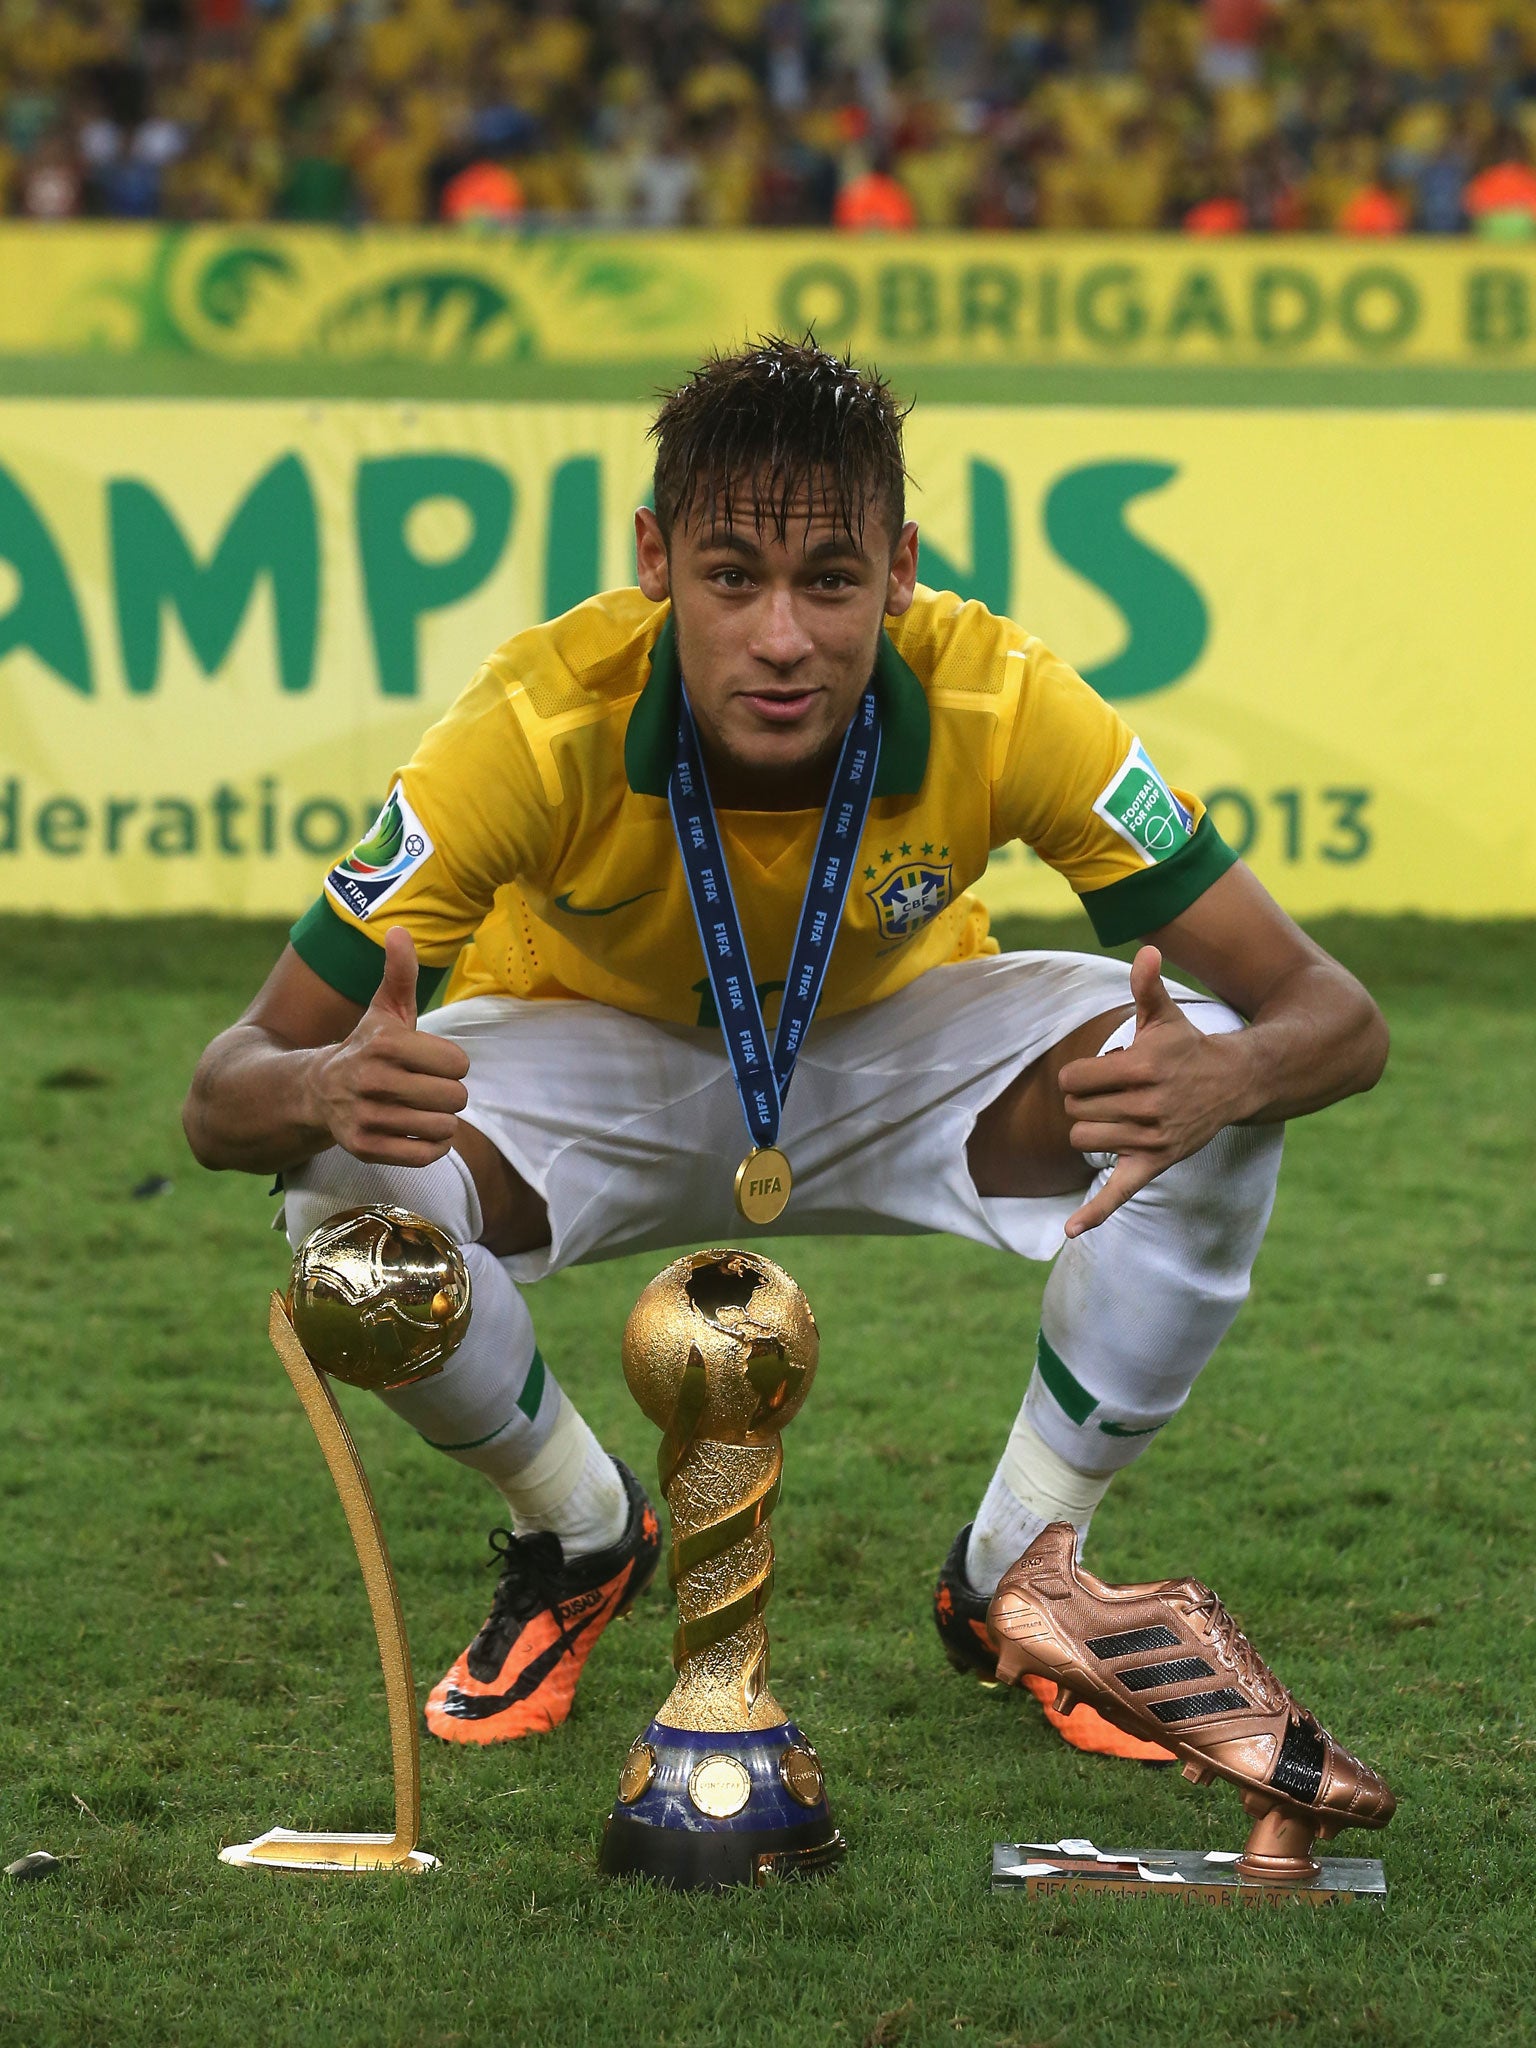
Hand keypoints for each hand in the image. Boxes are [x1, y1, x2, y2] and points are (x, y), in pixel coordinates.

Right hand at [306, 927, 469, 1164]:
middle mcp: (373, 1080)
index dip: (450, 1062)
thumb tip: (399, 929)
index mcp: (386, 1044)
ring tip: (418, 1108)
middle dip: (448, 1093)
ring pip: (443, 1128)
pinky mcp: (364, 1148)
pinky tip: (414, 1131)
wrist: (317, 1090)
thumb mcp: (385, 1009)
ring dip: (439, 1120)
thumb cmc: (367, 1046)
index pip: (459, 1063)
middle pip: (455, 1098)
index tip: (429, 1061)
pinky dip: (430, 1147)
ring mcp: (367, 1117)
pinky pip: (426, 1156)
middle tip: (426, 1087)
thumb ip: (400, 972)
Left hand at [1058, 946, 1245, 1238]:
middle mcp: (1149, 1105)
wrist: (1235, 1083)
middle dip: (1086, 1102)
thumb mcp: (1165, 1015)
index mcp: (1142, 1068)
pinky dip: (1095, 1213)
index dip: (1077, 1076)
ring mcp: (1154, 1138)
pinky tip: (1070, 1232)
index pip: (1073, 1080)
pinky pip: (1121, 1193)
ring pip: (1086, 1141)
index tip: (1099, 1073)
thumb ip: (1146, 986)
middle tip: (1114, 1094)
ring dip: (1092, 1129)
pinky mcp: (1158, 1163)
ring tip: (1118, 1116)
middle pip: (1075, 1112)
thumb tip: (1146, 949)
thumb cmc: (1187, 1046)